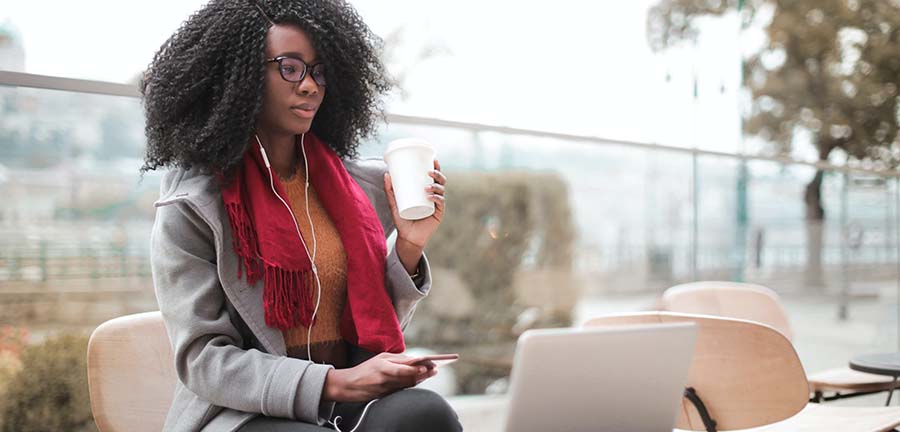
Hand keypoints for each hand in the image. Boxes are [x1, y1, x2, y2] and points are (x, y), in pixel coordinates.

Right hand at [322, 352, 437, 402]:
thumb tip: (414, 360)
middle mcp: (384, 377)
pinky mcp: (385, 396)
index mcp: (382, 365)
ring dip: (420, 379)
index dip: (417, 368)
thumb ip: (396, 359)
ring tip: (431, 373)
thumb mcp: (380, 358)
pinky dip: (411, 385)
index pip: (403, 367)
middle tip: (435, 369)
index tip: (429, 365)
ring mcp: (385, 388)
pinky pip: (401, 390)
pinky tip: (420, 380)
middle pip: (408, 377)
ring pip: (407, 385)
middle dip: (423, 374)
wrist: (348, 385)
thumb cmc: (366, 369)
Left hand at [384, 159, 445, 248]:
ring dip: (436, 186)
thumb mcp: (394, 203)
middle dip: (438, 174)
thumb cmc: (402, 220)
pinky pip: (440, 204)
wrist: (407, 237)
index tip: (433, 159)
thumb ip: (389, 190)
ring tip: (426, 186)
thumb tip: (386, 174)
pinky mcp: (438, 214)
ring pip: (441, 191)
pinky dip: (436, 198)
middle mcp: (434, 197)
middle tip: (429, 172)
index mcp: (427, 191)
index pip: (434, 177)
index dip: (436, 167)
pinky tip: (431, 196)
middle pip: (441, 182)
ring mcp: (437, 205)